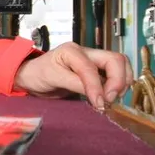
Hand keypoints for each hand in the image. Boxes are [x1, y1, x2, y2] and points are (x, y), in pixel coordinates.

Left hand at [12, 42, 133, 109]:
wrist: (32, 76)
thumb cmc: (38, 74)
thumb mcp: (53, 79)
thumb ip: (76, 84)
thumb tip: (99, 97)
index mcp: (72, 51)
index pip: (91, 68)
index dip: (97, 87)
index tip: (100, 104)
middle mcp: (86, 52)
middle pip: (115, 60)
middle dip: (118, 81)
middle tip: (111, 100)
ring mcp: (93, 60)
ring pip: (120, 65)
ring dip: (122, 82)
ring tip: (112, 99)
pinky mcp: (97, 71)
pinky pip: (116, 74)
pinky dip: (119, 85)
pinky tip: (111, 97)